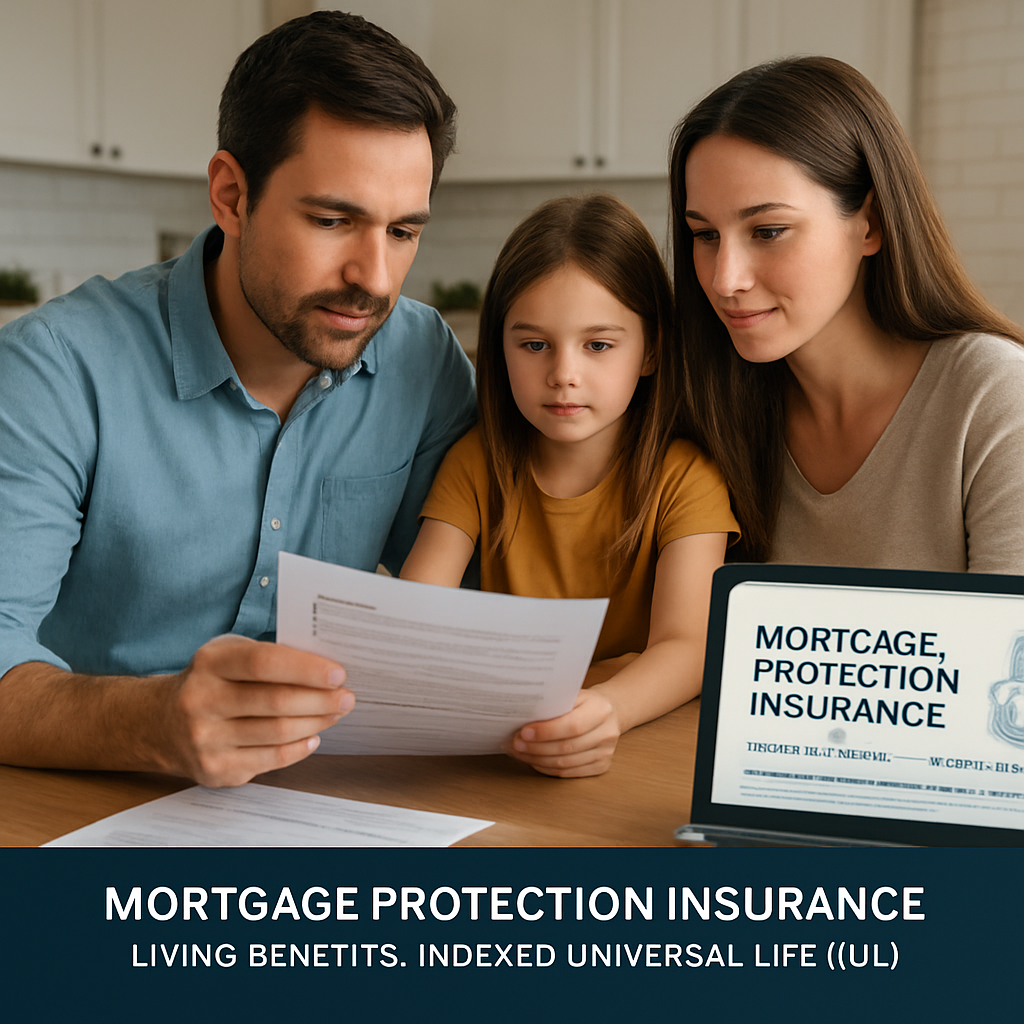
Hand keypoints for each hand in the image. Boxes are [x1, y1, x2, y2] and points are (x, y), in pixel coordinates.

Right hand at [160, 634, 353, 787]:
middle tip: (347, 697)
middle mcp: (202, 700)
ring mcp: (205, 739)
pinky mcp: (215, 769)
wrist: (161, 723)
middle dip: (321, 700)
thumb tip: (326, 669)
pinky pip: (271, 759)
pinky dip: (299, 748)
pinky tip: (313, 735)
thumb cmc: (212, 681)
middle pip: (276, 702)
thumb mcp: (230, 654)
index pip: (264, 663)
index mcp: (210, 663)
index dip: (306, 669)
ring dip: (316, 723)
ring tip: (335, 713)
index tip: (338, 674)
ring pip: (278, 733)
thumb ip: (271, 657)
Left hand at [505, 689, 620, 777]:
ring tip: (520, 752)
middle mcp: (607, 732)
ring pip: (565, 763)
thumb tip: (522, 714)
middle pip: (566, 747)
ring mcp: (606, 752)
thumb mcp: (572, 694)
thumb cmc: (585, 702)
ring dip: (537, 760)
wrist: (610, 711)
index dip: (546, 731)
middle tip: (515, 744)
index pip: (572, 725)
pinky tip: (534, 760)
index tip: (524, 732)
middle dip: (536, 748)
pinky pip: (568, 773)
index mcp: (601, 709)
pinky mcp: (601, 766)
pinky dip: (547, 768)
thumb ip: (554, 703)